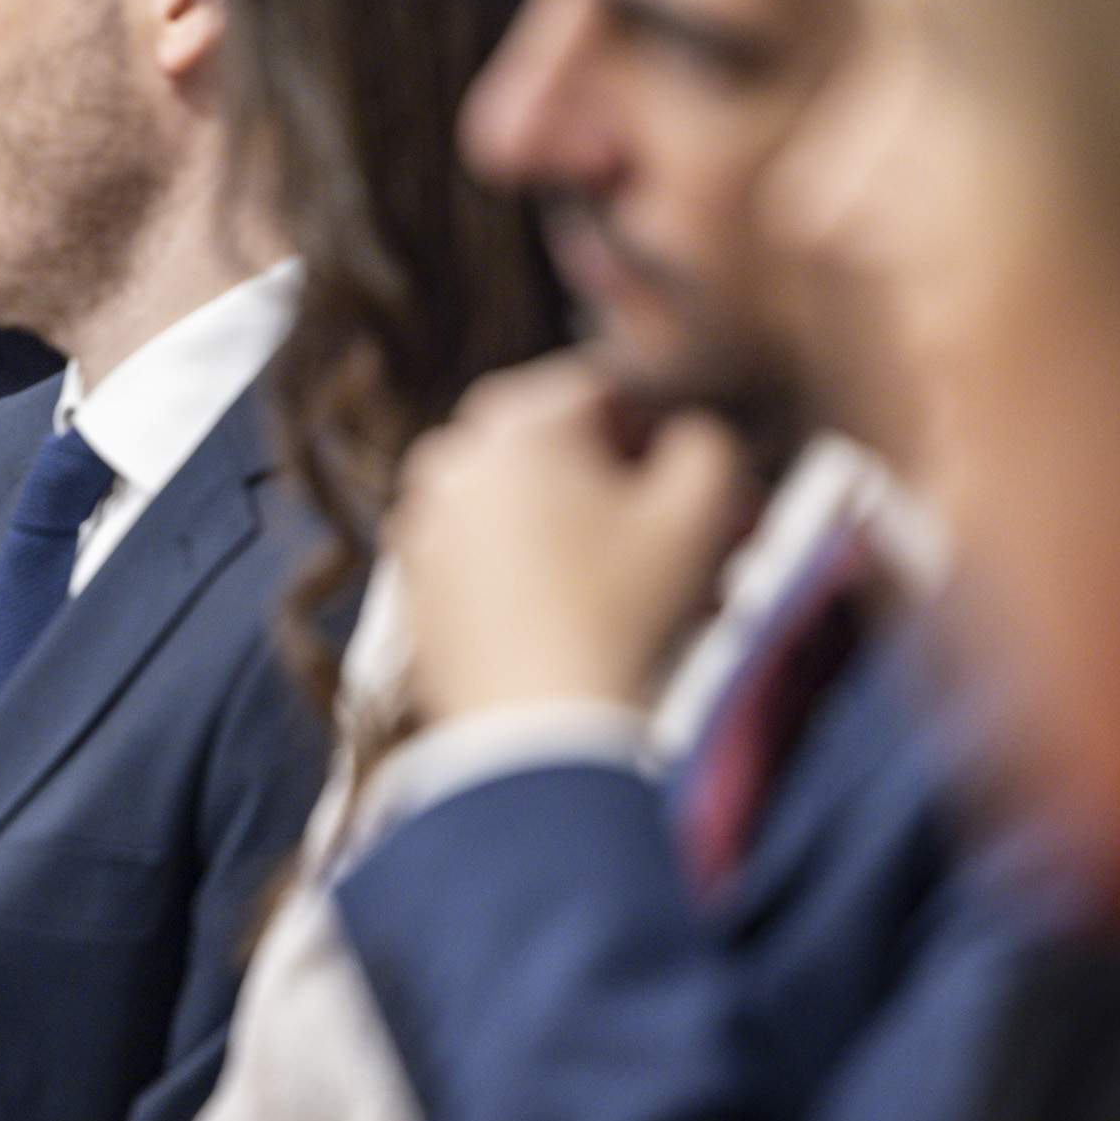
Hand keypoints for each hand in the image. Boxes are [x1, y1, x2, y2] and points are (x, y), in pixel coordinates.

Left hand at [393, 353, 750, 723]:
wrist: (538, 731)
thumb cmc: (622, 612)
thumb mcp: (698, 513)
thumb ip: (706, 445)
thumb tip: (689, 437)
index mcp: (514, 422)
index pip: (600, 389)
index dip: (658, 427)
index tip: (693, 477)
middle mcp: (452, 458)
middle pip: (554, 448)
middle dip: (618, 481)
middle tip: (670, 532)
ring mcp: (422, 523)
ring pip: (520, 503)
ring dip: (578, 526)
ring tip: (636, 583)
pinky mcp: (414, 586)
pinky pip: (483, 555)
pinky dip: (527, 568)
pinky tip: (579, 613)